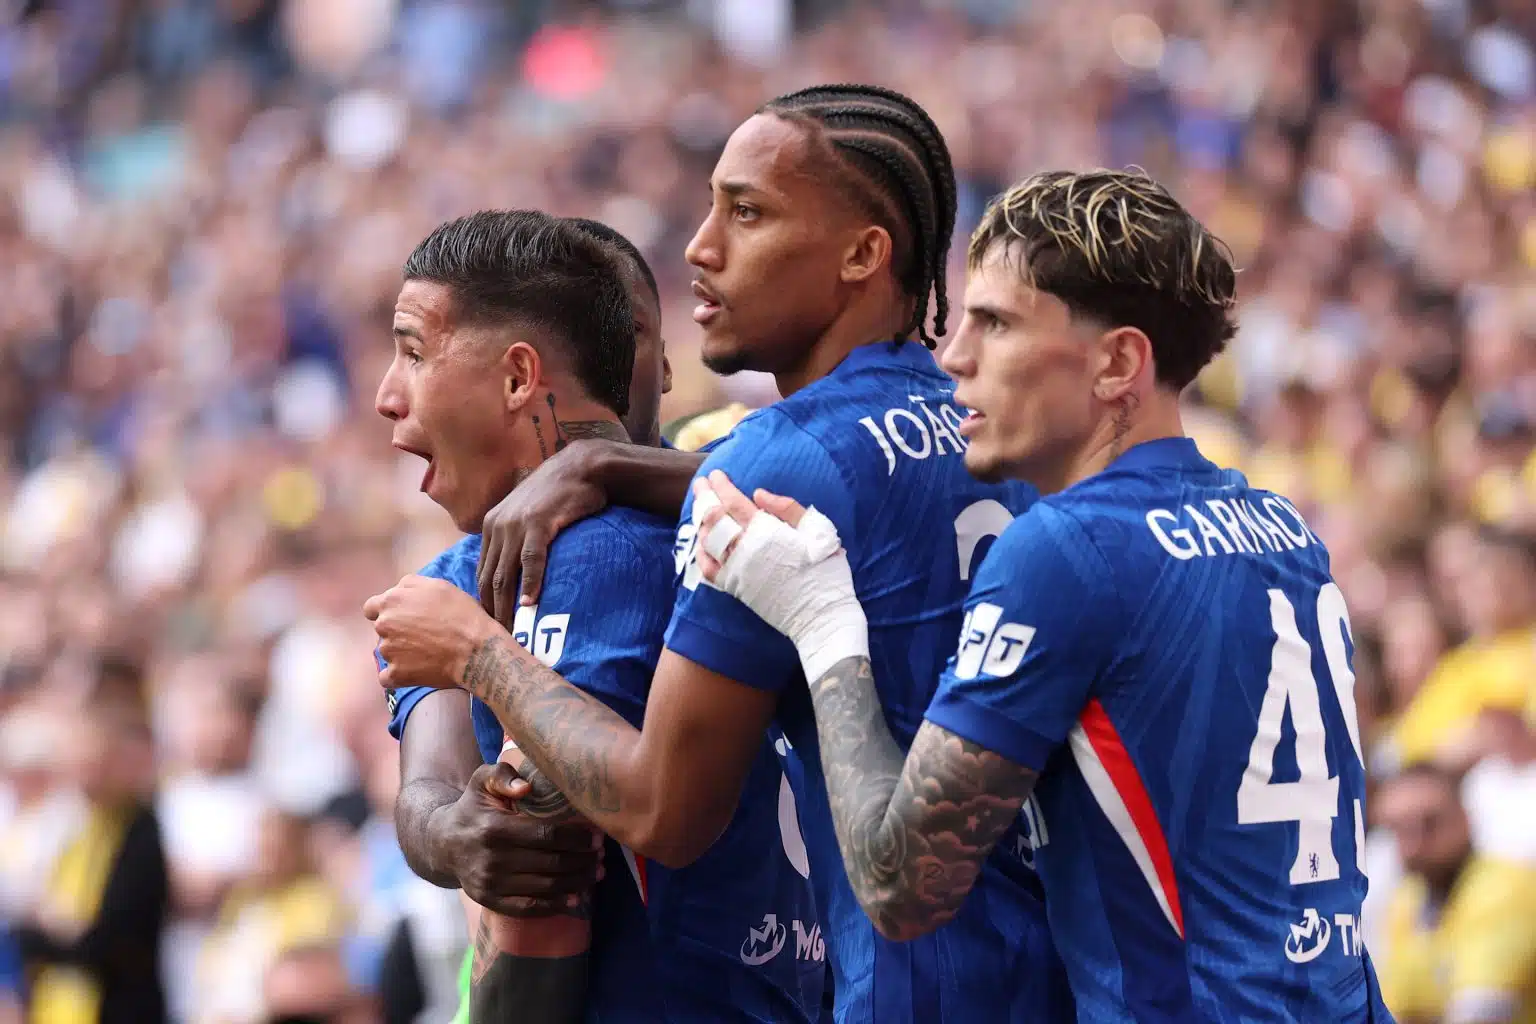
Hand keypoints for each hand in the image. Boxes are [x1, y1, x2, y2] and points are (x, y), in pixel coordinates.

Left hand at [365, 576, 499, 689]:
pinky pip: (388, 677)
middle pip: (382, 629)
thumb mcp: (438, 585)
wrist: (476, 649)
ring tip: (428, 653)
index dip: (387, 612)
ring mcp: (388, 651)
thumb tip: (397, 591)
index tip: (403, 617)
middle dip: (397, 631)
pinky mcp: (396, 674)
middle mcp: (384, 625)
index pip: (371, 608)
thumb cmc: (461, 614)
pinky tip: (416, 672)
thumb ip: (409, 585)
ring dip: (401, 653)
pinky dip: (398, 676)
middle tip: (424, 635)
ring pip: (388, 652)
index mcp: (391, 601)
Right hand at [433, 762, 604, 916]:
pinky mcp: (489, 901)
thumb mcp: (482, 781)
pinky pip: (527, 908)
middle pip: (551, 863)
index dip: (576, 837)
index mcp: (495, 828)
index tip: (596, 836)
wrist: (442, 843)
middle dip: (583, 860)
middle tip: (602, 855)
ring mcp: (490, 884)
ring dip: (576, 882)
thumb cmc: (473, 807)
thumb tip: (525, 788)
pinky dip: (554, 907)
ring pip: (545, 887)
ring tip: (596, 873)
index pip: (547, 835)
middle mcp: (492, 859)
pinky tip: (575, 899)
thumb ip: (502, 775)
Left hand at [479, 443, 608, 624]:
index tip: (489, 626)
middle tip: (496, 640)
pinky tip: (530, 604)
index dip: (483, 601)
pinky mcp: (538, 523)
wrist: (582, 467)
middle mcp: (497, 526)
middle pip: (488, 578)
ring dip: (506, 606)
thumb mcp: (528, 515)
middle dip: (490, 612)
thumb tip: (519, 570)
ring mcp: (516, 525)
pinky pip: (531, 560)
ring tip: (510, 632)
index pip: (481, 572)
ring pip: (504, 574)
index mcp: (491, 526)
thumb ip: (518, 538)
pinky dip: (530, 583)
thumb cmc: (559, 493)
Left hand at [693, 471, 867, 681]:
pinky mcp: (735, 588)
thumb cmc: (826, 570)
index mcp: (765, 531)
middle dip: (705, 496)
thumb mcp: (817, 530)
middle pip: (714, 517)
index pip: (733, 502)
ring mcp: (737, 569)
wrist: (820, 614)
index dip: (721, 486)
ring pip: (708, 540)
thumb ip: (787, 508)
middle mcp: (745, 548)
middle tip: (701, 483)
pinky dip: (701, 553)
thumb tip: (758, 494)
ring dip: (701, 520)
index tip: (715, 475)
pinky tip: (702, 543)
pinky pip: (708, 568)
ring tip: (700, 507)